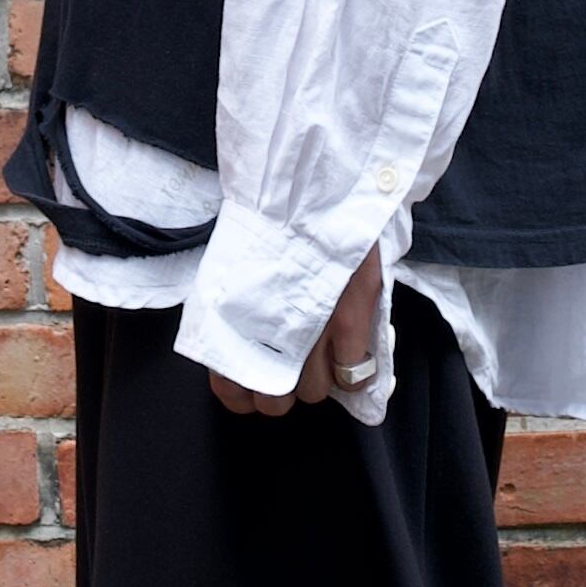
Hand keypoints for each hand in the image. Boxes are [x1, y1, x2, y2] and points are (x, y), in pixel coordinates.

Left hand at [207, 238, 382, 414]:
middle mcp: (267, 336)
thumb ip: (238, 313)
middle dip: (285, 392)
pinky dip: (354, 374)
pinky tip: (351, 356)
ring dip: (321, 380)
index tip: (253, 390)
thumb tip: (242, 352)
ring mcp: (310, 331)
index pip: (231, 390)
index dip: (244, 398)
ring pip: (317, 392)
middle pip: (279, 400)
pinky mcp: (348, 320)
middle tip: (293, 371)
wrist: (305, 186)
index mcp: (231, 323)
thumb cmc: (267, 222)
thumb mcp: (233, 269)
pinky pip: (354, 374)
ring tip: (326, 358)